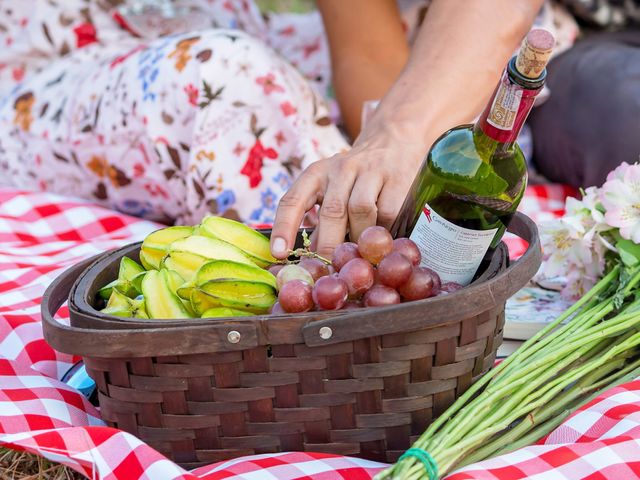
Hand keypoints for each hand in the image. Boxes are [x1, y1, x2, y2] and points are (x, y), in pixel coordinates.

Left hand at [270, 126, 427, 258]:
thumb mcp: (333, 192)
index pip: (293, 200)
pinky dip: (384, 231)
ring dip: (360, 238)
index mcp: (316, 174)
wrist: (394, 140)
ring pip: (361, 210)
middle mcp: (340, 169)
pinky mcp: (397, 178)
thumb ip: (322, 224)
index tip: (279, 253)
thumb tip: (312, 261)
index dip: (284, 228)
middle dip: (329, 246)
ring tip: (361, 254)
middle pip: (331, 211)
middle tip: (329, 270)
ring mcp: (370, 171)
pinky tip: (384, 239)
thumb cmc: (357, 178)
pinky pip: (389, 212)